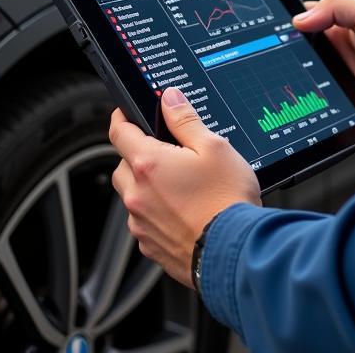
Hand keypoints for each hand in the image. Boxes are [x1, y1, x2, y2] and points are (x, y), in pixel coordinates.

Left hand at [109, 88, 260, 285]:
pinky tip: (184, 211)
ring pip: (131, 196)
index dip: (122, 117)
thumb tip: (169, 99)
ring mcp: (142, 224)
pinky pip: (143, 222)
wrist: (235, 253)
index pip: (119, 131)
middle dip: (137, 155)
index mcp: (148, 164)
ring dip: (145, 187)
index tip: (126, 112)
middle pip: (122, 165)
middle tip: (166, 152)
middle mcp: (137, 195)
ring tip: (180, 186)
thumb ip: (186, 120)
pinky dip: (156, 213)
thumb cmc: (227, 200)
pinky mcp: (151, 247)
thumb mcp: (214, 146)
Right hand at [294, 0, 354, 134]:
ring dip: (298, 80)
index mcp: (343, 24)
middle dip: (289, 54)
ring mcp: (340, 78)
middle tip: (282, 56)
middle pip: (300, 51)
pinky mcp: (343, 104)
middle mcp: (339, 51)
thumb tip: (300, 17)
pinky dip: (310, 105)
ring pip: (304, 79)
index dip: (291, 23)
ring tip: (292, 79)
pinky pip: (318, 105)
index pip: (306, 19)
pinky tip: (306, 103)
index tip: (276, 28)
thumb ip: (337, 7)